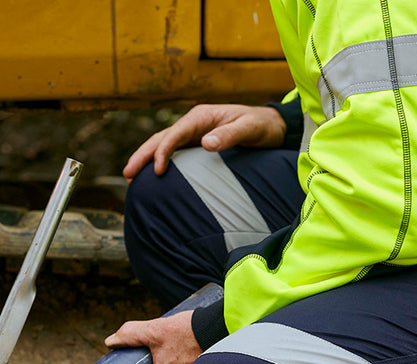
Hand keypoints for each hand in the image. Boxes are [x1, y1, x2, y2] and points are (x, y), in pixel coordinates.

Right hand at [123, 104, 287, 180]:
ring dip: (148, 160)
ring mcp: (195, 134)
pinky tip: (155, 175)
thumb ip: (229, 136)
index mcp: (201, 117)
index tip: (158, 170)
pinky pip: (176, 153)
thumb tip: (206, 144)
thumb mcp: (249, 129)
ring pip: (165, 146)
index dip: (164, 151)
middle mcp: (194, 123)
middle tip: (128, 174)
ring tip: (132, 178)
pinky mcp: (199, 144)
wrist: (271, 126)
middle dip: (144, 155)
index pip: (175, 134)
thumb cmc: (261, 126)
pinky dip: (163, 162)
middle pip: (162, 139)